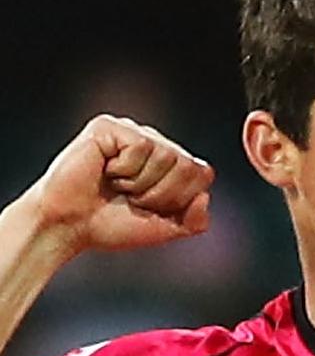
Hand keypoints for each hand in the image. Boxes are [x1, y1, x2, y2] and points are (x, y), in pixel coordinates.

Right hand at [29, 114, 214, 253]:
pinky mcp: (111, 126)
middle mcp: (157, 144)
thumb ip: (194, 221)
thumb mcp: (163, 229)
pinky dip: (124, 169)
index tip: (151, 209)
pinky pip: (140, 146)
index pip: (203, 174)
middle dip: (161, 193)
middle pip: (188, 165)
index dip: (180, 199)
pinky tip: (106, 171)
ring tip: (118, 186)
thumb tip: (205, 197)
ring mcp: (135, 132)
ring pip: (167, 154)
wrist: (69, 227)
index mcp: (172, 165)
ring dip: (140, 183)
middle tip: (132, 199)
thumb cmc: (112, 225)